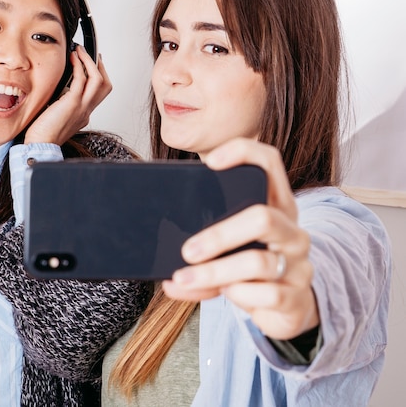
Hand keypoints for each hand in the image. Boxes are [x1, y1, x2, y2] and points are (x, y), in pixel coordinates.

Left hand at [23, 45, 111, 144]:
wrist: (41, 146)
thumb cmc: (42, 135)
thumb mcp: (55, 115)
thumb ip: (61, 103)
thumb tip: (57, 89)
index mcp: (83, 115)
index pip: (97, 93)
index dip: (97, 76)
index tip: (89, 64)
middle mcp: (86, 111)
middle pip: (105, 86)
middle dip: (100, 67)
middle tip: (89, 54)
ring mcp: (82, 108)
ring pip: (98, 80)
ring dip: (90, 62)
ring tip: (80, 51)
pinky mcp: (73, 104)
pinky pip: (81, 80)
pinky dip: (79, 66)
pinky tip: (73, 59)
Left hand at [162, 138, 318, 340]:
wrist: (285, 307)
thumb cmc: (247, 266)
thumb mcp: (229, 245)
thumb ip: (202, 238)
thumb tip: (161, 247)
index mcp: (275, 204)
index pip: (269, 162)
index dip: (243, 153)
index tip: (210, 162)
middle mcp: (292, 229)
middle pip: (262, 217)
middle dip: (219, 235)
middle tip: (187, 250)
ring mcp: (299, 264)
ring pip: (257, 262)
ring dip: (215, 272)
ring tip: (185, 278)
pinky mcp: (297, 298)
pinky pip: (265, 295)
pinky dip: (237, 296)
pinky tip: (226, 294)